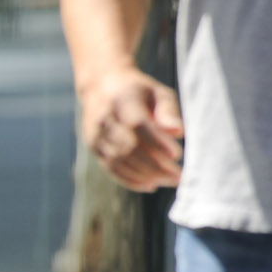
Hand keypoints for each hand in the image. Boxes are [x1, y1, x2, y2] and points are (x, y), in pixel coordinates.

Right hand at [80, 66, 183, 191]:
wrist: (101, 86)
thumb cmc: (140, 91)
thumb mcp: (158, 92)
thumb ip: (168, 110)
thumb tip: (178, 132)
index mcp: (123, 99)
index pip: (137, 125)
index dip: (156, 143)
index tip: (177, 155)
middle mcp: (105, 118)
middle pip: (128, 147)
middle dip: (155, 165)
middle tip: (178, 176)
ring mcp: (96, 134)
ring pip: (118, 161)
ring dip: (145, 175)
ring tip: (170, 181)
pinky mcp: (93, 147)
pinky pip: (110, 168)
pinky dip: (130, 179)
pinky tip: (150, 184)